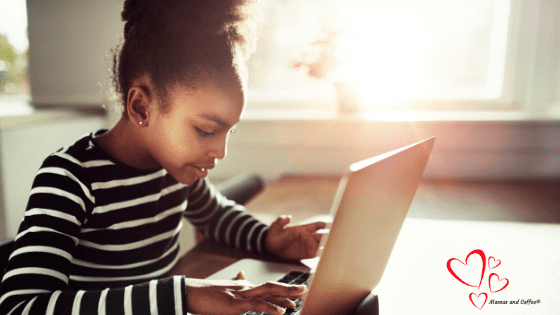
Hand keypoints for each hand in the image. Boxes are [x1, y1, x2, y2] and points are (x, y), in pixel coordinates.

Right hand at [185, 271, 305, 314]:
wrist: (190, 293)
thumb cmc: (205, 294)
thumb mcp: (224, 288)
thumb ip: (235, 282)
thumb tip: (242, 274)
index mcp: (244, 287)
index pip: (267, 288)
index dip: (282, 291)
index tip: (296, 293)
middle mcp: (245, 288)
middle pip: (271, 287)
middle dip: (288, 289)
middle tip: (305, 290)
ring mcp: (241, 295)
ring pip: (267, 293)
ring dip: (284, 295)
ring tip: (298, 298)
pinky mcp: (235, 304)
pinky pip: (256, 305)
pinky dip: (270, 308)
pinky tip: (281, 311)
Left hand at [265, 215, 326, 259]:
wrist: (271, 246)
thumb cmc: (275, 234)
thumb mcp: (276, 226)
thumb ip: (281, 221)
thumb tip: (288, 217)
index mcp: (303, 229)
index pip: (316, 225)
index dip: (323, 224)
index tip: (329, 225)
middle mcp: (307, 237)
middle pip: (321, 236)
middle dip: (328, 237)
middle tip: (332, 238)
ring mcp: (307, 245)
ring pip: (320, 245)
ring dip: (326, 246)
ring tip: (331, 247)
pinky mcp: (305, 254)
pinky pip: (316, 254)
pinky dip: (321, 254)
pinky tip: (325, 255)